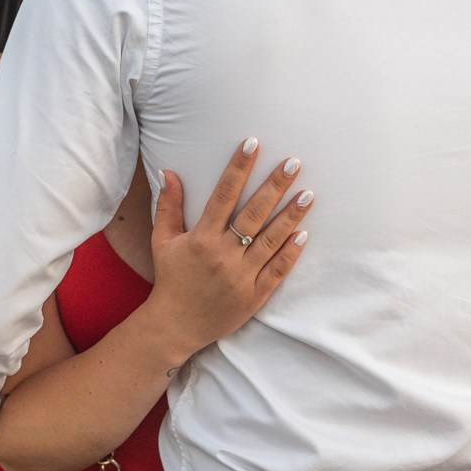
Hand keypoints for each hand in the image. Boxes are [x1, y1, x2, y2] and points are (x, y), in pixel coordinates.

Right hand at [144, 139, 313, 362]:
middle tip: (293, 163)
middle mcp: (223, 254)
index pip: (223, 195)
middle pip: (253, 214)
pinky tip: (304, 234)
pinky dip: (290, 253)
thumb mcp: (162, 241)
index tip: (253, 144)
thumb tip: (169, 172)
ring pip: (271, 241)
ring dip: (291, 216)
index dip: (239, 168)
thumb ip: (167, 206)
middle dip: (274, 186)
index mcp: (201, 238)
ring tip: (308, 194)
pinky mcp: (254, 295)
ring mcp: (241, 276)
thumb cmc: (171, 279)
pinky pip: (276, 271)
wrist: (175, 326)